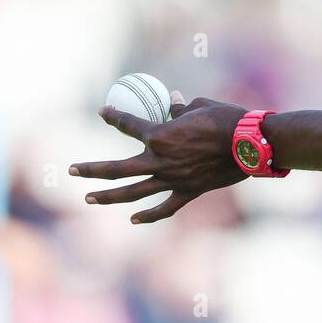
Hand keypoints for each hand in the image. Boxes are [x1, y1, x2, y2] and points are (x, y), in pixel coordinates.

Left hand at [70, 93, 248, 223]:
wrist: (250, 145)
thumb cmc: (227, 118)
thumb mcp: (200, 105)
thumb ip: (180, 107)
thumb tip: (171, 104)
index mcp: (161, 136)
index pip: (129, 125)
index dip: (114, 117)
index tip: (103, 113)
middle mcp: (161, 161)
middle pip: (118, 168)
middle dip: (91, 169)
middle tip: (71, 170)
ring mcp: (173, 180)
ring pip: (134, 192)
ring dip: (109, 196)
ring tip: (89, 198)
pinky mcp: (188, 192)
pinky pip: (164, 207)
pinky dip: (149, 215)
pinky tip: (134, 218)